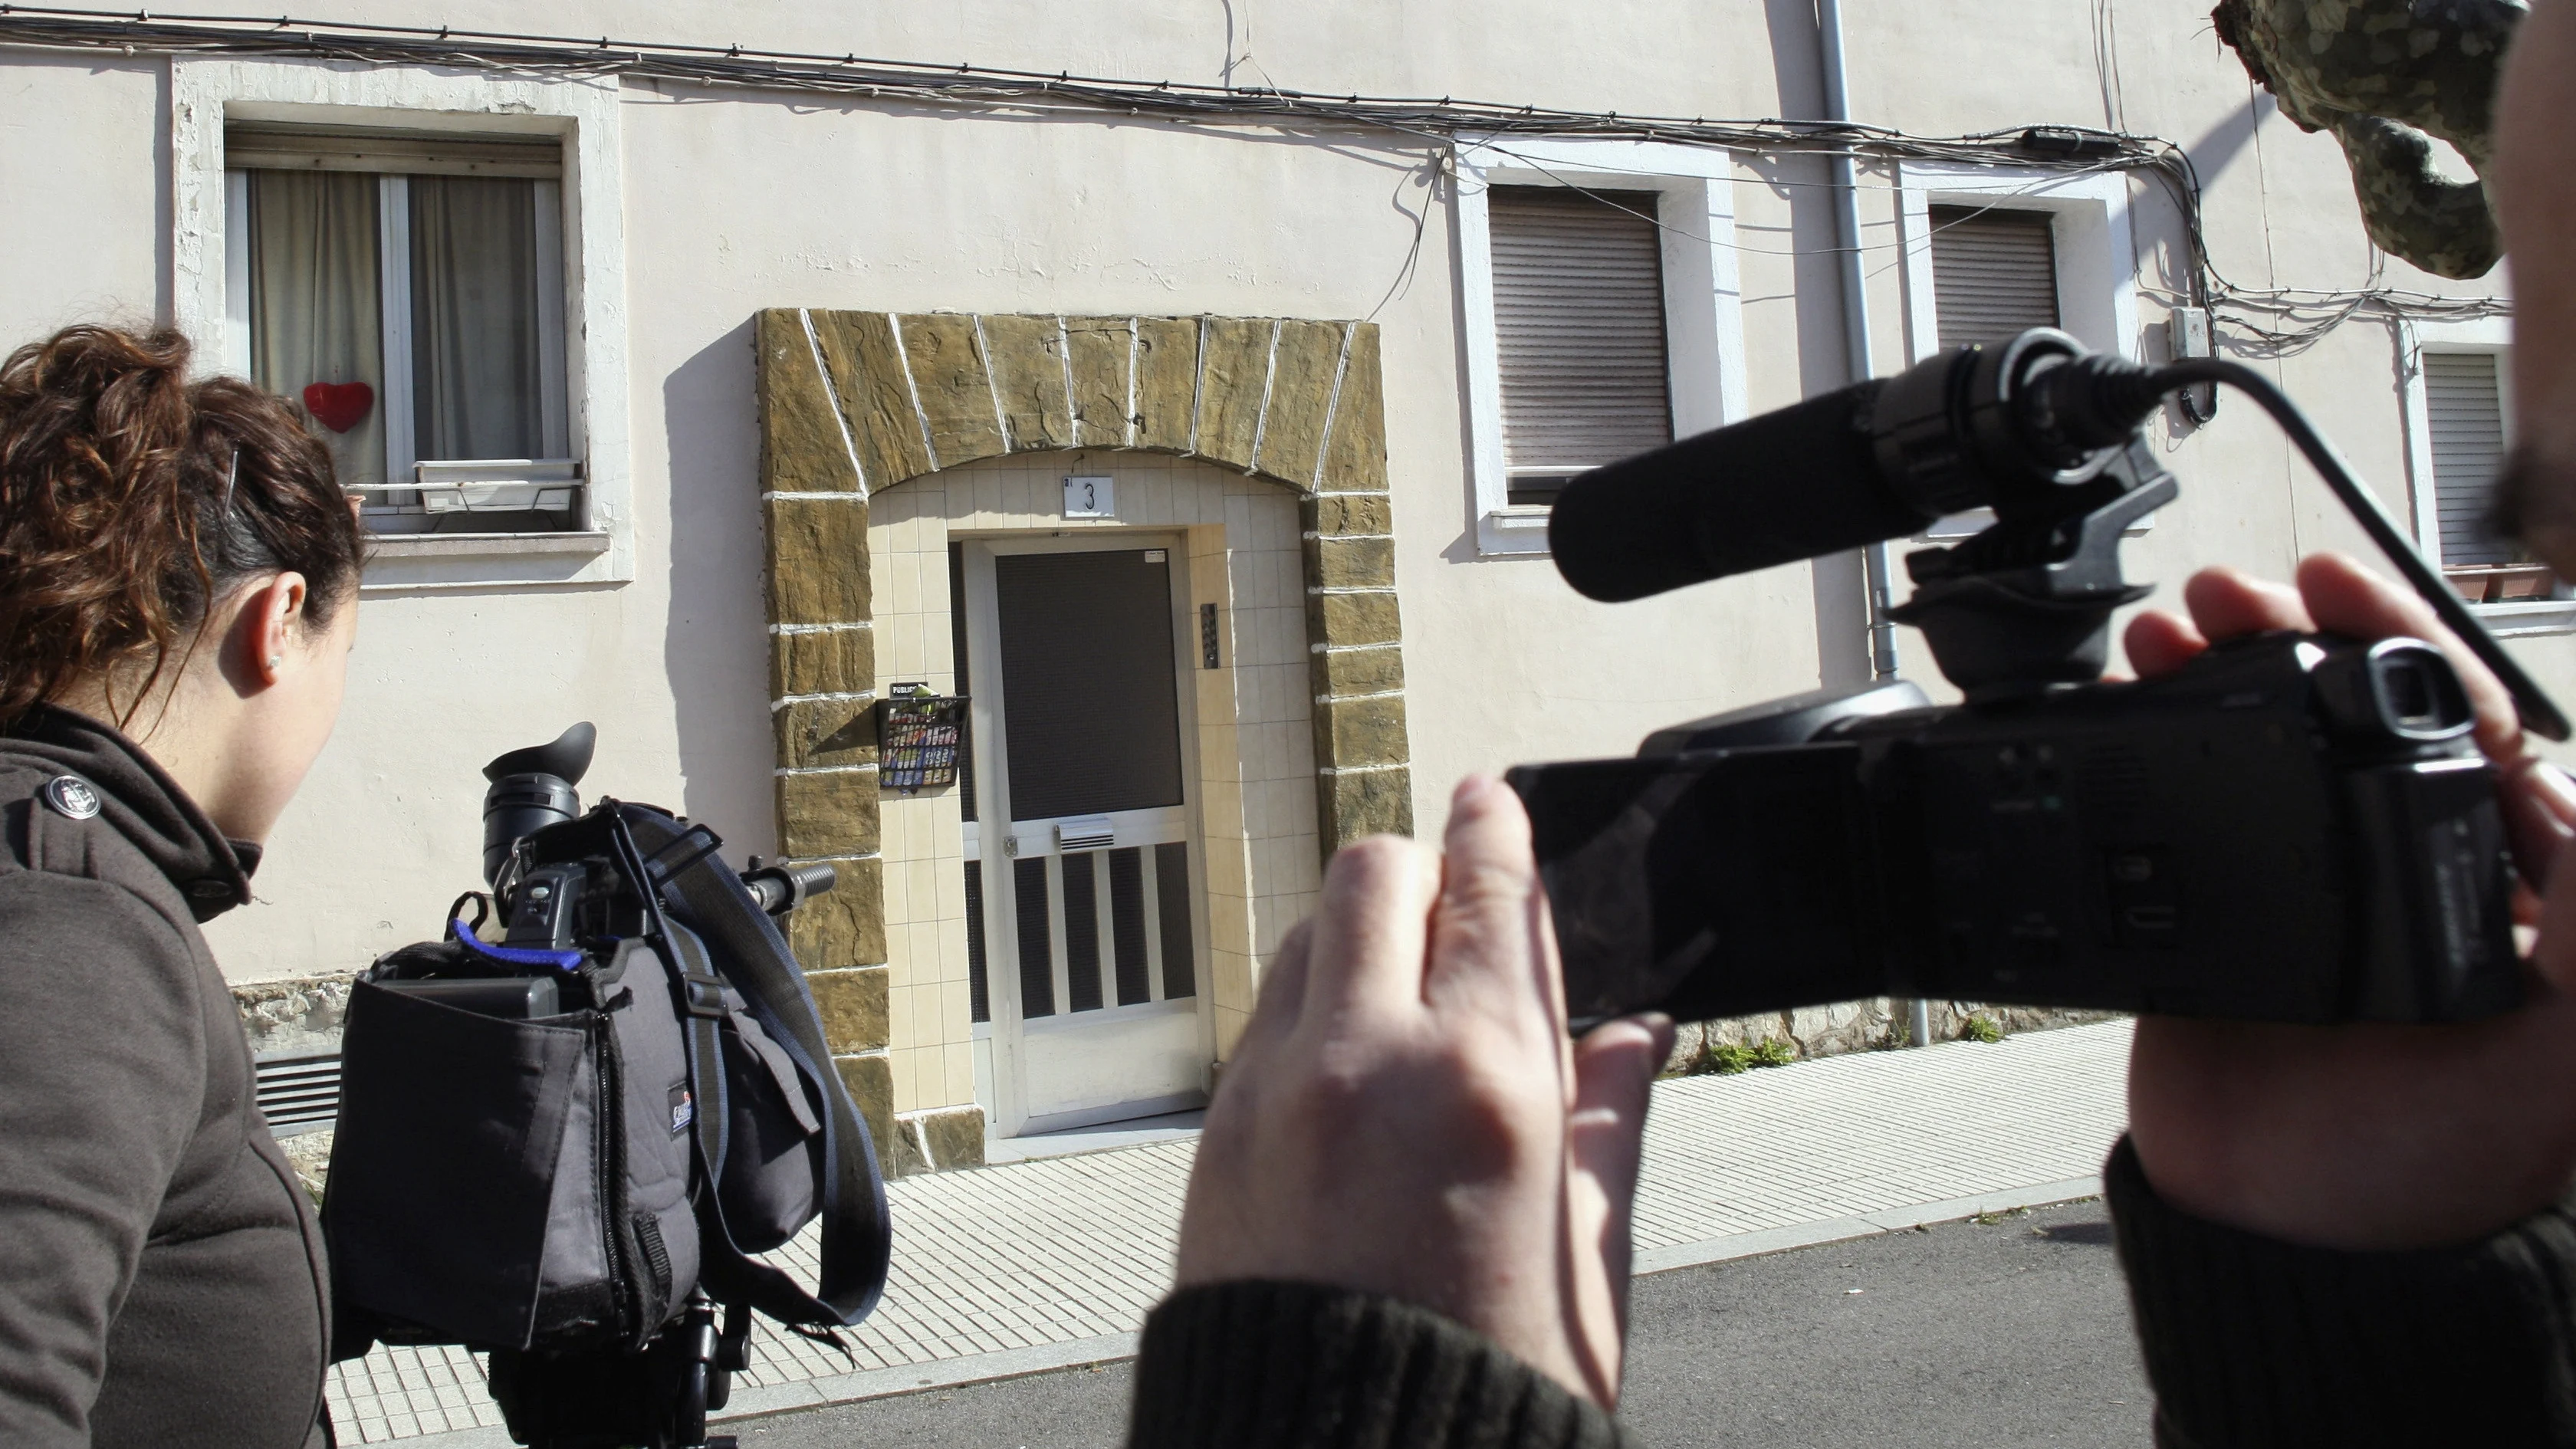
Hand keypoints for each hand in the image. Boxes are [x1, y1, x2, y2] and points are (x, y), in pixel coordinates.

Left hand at [1173, 776, 1672, 1405]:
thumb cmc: (1484, 1388)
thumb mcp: (1592, 1258)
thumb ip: (1614, 1125)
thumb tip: (1639, 1040)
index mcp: (1487, 1080)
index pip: (1489, 891)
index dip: (1497, 826)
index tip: (1496, 798)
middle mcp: (1367, 1060)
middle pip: (1374, 872)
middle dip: (1423, 872)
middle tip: (1458, 913)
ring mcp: (1275, 1092)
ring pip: (1303, 935)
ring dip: (1358, 937)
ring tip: (1405, 998)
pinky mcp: (1216, 1136)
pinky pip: (1262, 1020)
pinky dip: (1310, 1012)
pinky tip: (1351, 1072)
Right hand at [2123, 552, 2575, 1249]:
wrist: (2284, 1239)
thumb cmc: (2429, 1167)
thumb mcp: (2558, 1056)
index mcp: (2500, 884)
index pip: (2466, 723)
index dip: (2402, 638)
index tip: (2342, 582)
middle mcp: (2403, 871)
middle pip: (2350, 712)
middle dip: (2293, 635)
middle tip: (2234, 594)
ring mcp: (2306, 891)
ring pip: (2262, 744)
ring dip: (2218, 672)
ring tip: (2173, 628)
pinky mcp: (2217, 919)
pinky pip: (2183, 808)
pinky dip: (2152, 740)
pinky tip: (2130, 701)